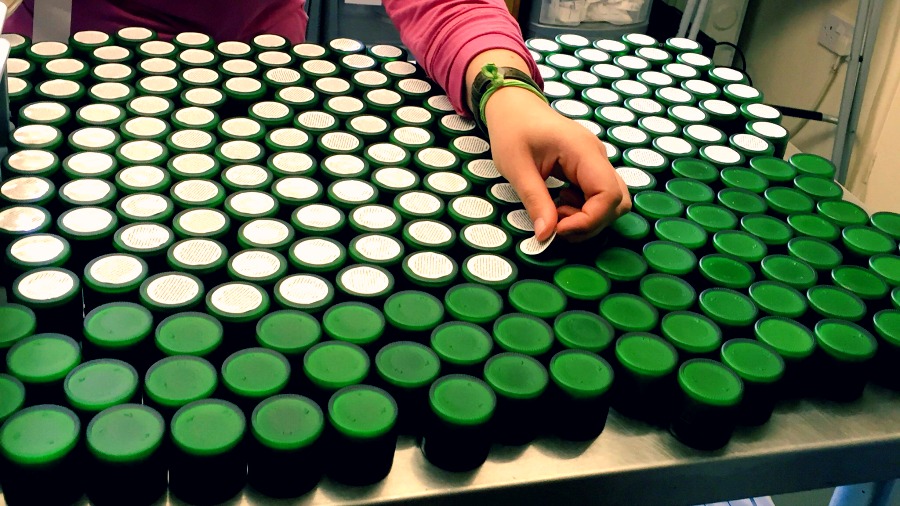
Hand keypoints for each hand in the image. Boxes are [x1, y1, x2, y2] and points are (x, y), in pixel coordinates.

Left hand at [484, 87, 630, 241]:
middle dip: (590, 222)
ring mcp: (596, 161)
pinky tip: (558, 203)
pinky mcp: (589, 168)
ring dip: (587, 217)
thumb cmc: (512, 130)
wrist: (513, 107)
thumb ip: (535, 201)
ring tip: (555, 212)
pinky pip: (599, 195)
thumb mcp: (516, 168)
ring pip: (612, 201)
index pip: (609, 195)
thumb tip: (546, 235)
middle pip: (618, 201)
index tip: (558, 229)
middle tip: (556, 223)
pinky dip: (582, 209)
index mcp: (583, 151)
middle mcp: (597, 156)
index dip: (589, 220)